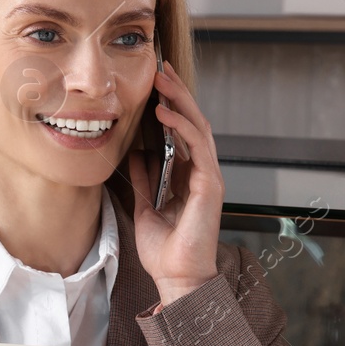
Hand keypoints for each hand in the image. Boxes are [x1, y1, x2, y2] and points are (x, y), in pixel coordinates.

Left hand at [127, 60, 224, 306]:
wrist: (177, 277)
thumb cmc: (165, 250)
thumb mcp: (146, 207)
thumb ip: (145, 180)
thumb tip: (135, 154)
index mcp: (188, 176)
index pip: (181, 131)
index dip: (170, 105)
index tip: (155, 83)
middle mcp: (201, 172)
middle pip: (192, 122)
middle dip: (176, 93)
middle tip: (160, 68)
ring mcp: (208, 178)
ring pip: (198, 128)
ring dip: (179, 102)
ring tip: (162, 79)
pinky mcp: (210, 186)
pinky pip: (197, 148)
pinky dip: (181, 128)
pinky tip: (164, 114)